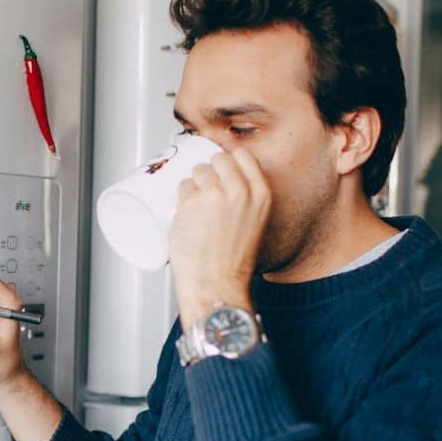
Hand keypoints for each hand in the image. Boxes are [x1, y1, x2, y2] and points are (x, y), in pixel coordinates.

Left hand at [169, 146, 270, 326]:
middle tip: (204, 192)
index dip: (227, 161)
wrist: (218, 285)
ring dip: (193, 184)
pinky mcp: (190, 202)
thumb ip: (247, 202)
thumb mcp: (255, 224)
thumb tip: (226, 185)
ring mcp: (213, 194)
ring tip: (196, 209)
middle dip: (208, 171)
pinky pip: (182, 186)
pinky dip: (181, 198)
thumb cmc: (234, 263)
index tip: (219, 169)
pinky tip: (186, 214)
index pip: (242, 155)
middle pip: (217, 159)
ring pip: (197, 170)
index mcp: (260, 194)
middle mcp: (239, 190)